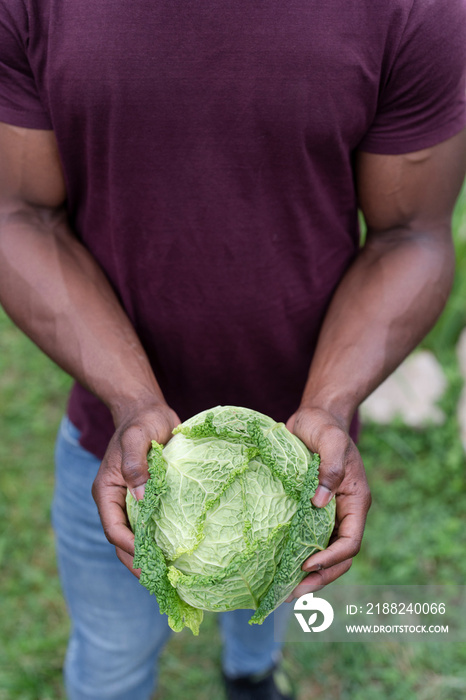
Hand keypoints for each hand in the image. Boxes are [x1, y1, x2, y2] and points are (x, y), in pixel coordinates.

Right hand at [92, 401, 180, 574]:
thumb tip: (141, 496)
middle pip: (122, 540)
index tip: (148, 559)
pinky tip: (177, 554)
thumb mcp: (137, 436)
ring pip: (136, 537)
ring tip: (169, 577)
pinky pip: (150, 525)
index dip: (129, 545)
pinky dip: (159, 541)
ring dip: (149, 557)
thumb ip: (137, 463)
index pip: (114, 527)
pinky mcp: (148, 499)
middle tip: (160, 582)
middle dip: (137, 562)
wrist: (148, 412)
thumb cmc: (142, 422)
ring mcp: (132, 501)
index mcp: (107, 490)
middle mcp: (117, 500)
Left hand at [285, 406, 370, 599]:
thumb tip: (320, 503)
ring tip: (285, 592)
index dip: (331, 557)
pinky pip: (309, 541)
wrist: (314, 418)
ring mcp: (328, 514)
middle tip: (293, 593)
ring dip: (309, 576)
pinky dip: (298, 558)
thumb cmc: (324, 427)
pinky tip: (280, 569)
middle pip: (340, 557)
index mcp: (356, 501)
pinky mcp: (311, 511)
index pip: (351, 541)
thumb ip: (330, 467)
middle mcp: (344, 512)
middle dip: (320, 578)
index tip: (307, 563)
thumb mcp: (330, 440)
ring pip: (325, 555)